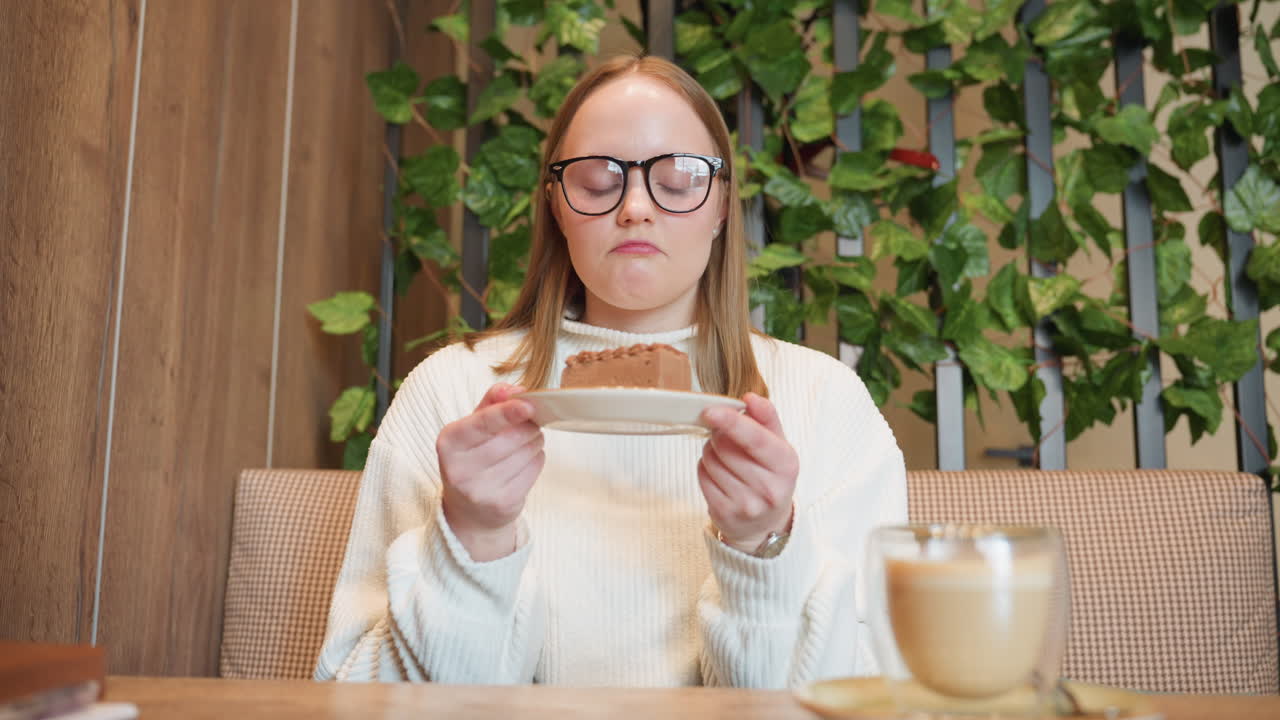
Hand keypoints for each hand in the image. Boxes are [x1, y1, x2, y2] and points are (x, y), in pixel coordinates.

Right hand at [437, 383, 544, 560]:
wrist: (469, 511)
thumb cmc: (473, 458)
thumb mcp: (472, 427)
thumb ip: (491, 403)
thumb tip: (514, 390)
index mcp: (449, 443)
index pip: (482, 423)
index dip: (507, 413)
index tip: (529, 404)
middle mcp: (459, 469)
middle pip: (512, 438)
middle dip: (528, 426)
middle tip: (529, 423)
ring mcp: (481, 491)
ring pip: (527, 452)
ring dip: (535, 441)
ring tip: (524, 443)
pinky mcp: (503, 505)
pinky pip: (534, 469)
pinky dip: (536, 459)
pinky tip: (524, 461)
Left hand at [697, 393, 797, 554]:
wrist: (766, 523)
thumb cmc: (770, 474)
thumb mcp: (778, 445)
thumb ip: (766, 417)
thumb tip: (750, 398)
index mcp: (786, 465)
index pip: (756, 439)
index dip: (731, 422)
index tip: (710, 411)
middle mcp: (769, 488)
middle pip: (725, 446)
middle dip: (719, 434)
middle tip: (727, 437)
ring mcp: (746, 504)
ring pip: (710, 460)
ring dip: (711, 451)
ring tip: (726, 458)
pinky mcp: (725, 513)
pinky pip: (702, 476)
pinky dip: (705, 468)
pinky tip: (719, 474)